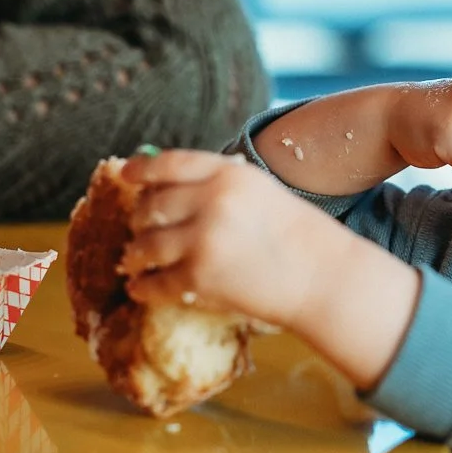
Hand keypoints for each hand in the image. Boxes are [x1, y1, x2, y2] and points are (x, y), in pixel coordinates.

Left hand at [118, 149, 338, 327]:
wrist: (324, 277)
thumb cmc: (299, 235)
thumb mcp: (261, 191)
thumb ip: (218, 185)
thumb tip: (165, 188)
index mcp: (229, 174)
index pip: (168, 164)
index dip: (142, 169)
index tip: (127, 175)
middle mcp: (210, 201)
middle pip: (151, 205)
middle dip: (140, 219)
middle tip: (140, 228)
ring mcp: (202, 240)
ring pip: (145, 245)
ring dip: (135, 254)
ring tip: (134, 260)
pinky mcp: (198, 277)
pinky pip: (154, 283)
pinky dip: (144, 288)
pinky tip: (142, 288)